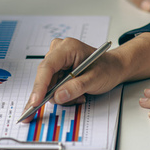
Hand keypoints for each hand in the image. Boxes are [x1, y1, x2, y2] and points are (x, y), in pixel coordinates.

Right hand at [23, 33, 149, 121]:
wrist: (114, 67)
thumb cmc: (107, 68)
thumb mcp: (95, 79)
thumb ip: (76, 87)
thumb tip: (58, 96)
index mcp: (67, 48)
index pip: (47, 67)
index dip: (39, 85)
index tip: (35, 102)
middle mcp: (58, 51)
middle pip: (44, 77)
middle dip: (54, 93)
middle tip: (69, 101)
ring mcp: (56, 60)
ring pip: (48, 85)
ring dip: (62, 95)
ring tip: (80, 95)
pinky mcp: (56, 69)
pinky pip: (52, 86)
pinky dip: (63, 94)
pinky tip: (76, 93)